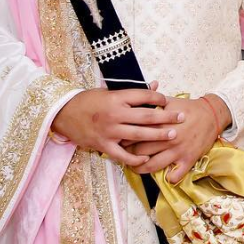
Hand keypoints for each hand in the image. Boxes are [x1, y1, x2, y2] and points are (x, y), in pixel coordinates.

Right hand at [52, 84, 180, 167]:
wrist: (62, 112)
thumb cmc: (88, 100)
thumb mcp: (109, 91)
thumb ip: (133, 91)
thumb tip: (156, 85)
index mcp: (116, 97)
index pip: (143, 96)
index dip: (158, 98)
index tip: (167, 100)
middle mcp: (115, 114)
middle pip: (147, 116)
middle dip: (167, 117)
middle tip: (181, 118)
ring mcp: (109, 131)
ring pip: (139, 135)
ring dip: (158, 135)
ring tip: (173, 135)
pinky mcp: (102, 145)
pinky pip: (122, 155)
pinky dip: (135, 159)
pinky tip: (146, 159)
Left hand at [128, 94, 229, 182]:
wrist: (212, 114)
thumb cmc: (189, 108)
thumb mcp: (169, 102)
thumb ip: (151, 103)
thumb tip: (134, 104)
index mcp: (161, 124)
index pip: (135, 134)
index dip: (124, 139)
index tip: (120, 141)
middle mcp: (167, 139)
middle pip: (140, 151)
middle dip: (129, 155)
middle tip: (124, 156)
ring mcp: (178, 151)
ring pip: (152, 166)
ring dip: (141, 169)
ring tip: (136, 168)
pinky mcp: (188, 159)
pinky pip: (175, 176)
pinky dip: (168, 178)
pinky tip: (164, 174)